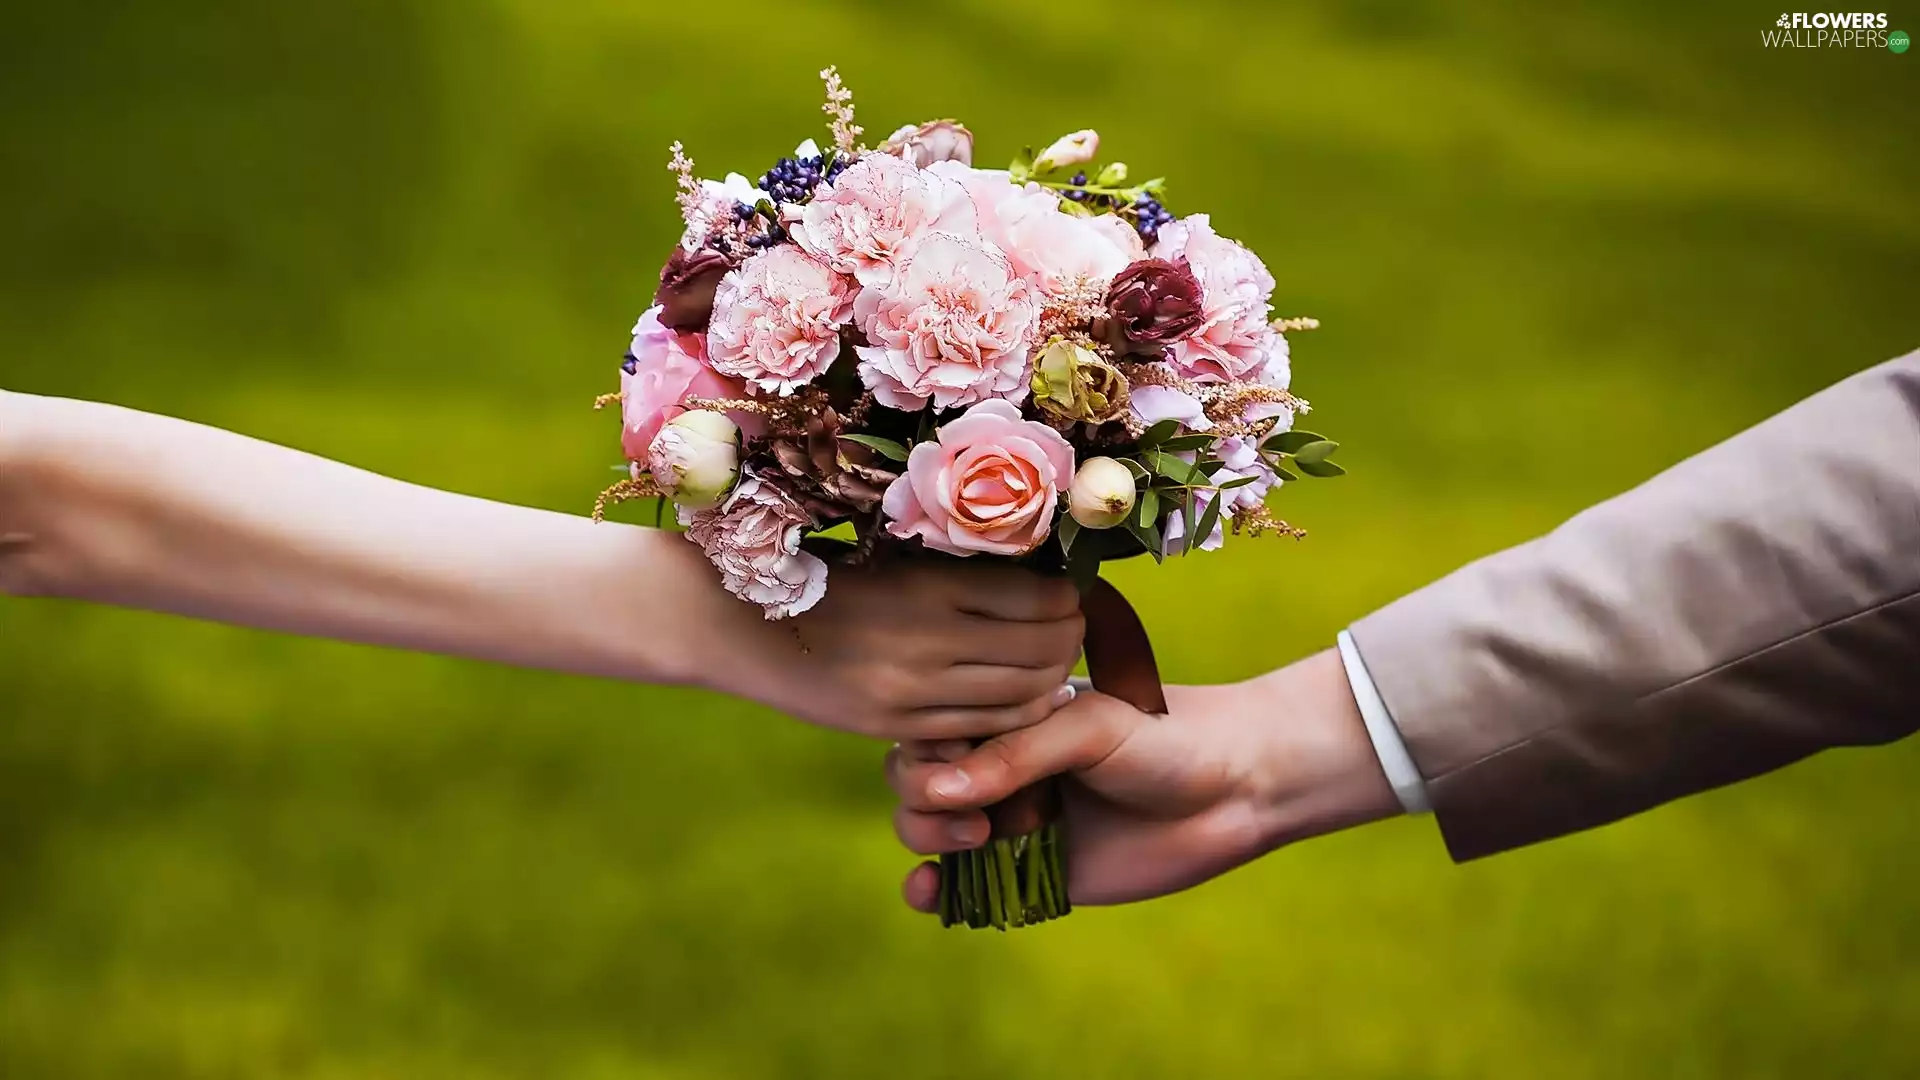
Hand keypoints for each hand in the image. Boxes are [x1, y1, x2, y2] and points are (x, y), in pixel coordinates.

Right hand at [748, 561, 1084, 742]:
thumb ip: (957, 569)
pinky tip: (1022, 696)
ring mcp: (911, 693)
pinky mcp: (895, 728)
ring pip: (1020, 696)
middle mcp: (926, 641)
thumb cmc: (822, 575)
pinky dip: (1016, 714)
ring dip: (1053, 678)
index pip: (1035, 597)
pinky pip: (981, 729)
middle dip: (1071, 637)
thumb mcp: (893, 557)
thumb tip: (1038, 570)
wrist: (737, 624)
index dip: (1068, 596)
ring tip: (1057, 659)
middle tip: (1075, 623)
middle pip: (1040, 650)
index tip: (1072, 588)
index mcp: (927, 584)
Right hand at [883, 649, 1400, 906]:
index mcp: (1010, 713)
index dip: (924, 746)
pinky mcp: (1036, 872)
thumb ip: (1015, 755)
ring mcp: (1015, 818)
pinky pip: (968, 886)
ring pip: (931, 831)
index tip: (953, 758)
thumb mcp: (1090, 728)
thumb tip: (934, 791)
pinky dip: (937, 892)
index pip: (930, 725)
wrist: (1239, 785)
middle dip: (922, 797)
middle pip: (917, 781)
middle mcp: (1003, 763)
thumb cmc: (1167, 734)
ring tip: (974, 841)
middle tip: (977, 814)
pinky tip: (933, 893)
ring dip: (927, 839)